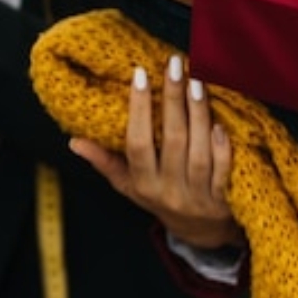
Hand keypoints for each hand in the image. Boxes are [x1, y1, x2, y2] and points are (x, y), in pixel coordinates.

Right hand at [70, 55, 243, 249]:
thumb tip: (74, 142)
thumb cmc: (160, 197)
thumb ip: (104, 162)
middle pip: (171, 141)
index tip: (140, 74)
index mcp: (143, 183)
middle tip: (174, 65)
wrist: (201, 232)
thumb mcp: (129, 184)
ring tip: (196, 81)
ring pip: (198, 152)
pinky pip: (223, 171)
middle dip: (173, 99)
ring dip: (198, 115)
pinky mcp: (223, 199)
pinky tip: (220, 122)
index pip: (137, 144)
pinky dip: (222, 148)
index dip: (138, 109)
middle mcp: (169, 190)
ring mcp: (197, 196)